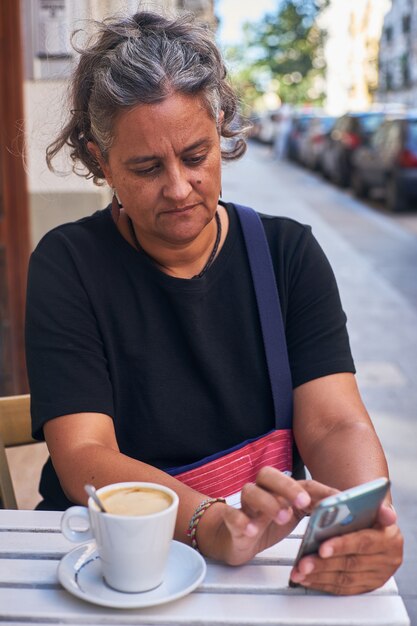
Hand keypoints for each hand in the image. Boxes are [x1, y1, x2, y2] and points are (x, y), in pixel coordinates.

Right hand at [198, 467, 336, 564]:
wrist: (234, 539)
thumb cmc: (267, 524)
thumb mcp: (294, 518)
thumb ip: (314, 513)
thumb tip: (345, 515)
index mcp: (281, 489)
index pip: (302, 483)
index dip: (320, 490)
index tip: (338, 499)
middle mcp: (262, 491)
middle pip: (269, 475)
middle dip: (288, 486)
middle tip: (303, 502)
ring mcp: (245, 505)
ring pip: (250, 492)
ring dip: (267, 502)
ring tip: (283, 517)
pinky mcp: (230, 520)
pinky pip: (230, 514)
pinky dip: (240, 519)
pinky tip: (250, 529)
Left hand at [289, 503, 403, 594]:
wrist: (376, 527)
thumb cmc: (369, 513)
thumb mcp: (371, 504)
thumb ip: (369, 505)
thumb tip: (369, 507)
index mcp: (389, 537)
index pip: (364, 542)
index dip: (342, 545)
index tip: (322, 548)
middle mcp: (388, 559)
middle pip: (351, 563)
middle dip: (324, 564)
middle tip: (303, 563)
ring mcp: (378, 575)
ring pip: (345, 578)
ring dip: (319, 575)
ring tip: (299, 571)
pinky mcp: (367, 586)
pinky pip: (343, 588)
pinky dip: (322, 583)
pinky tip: (307, 578)